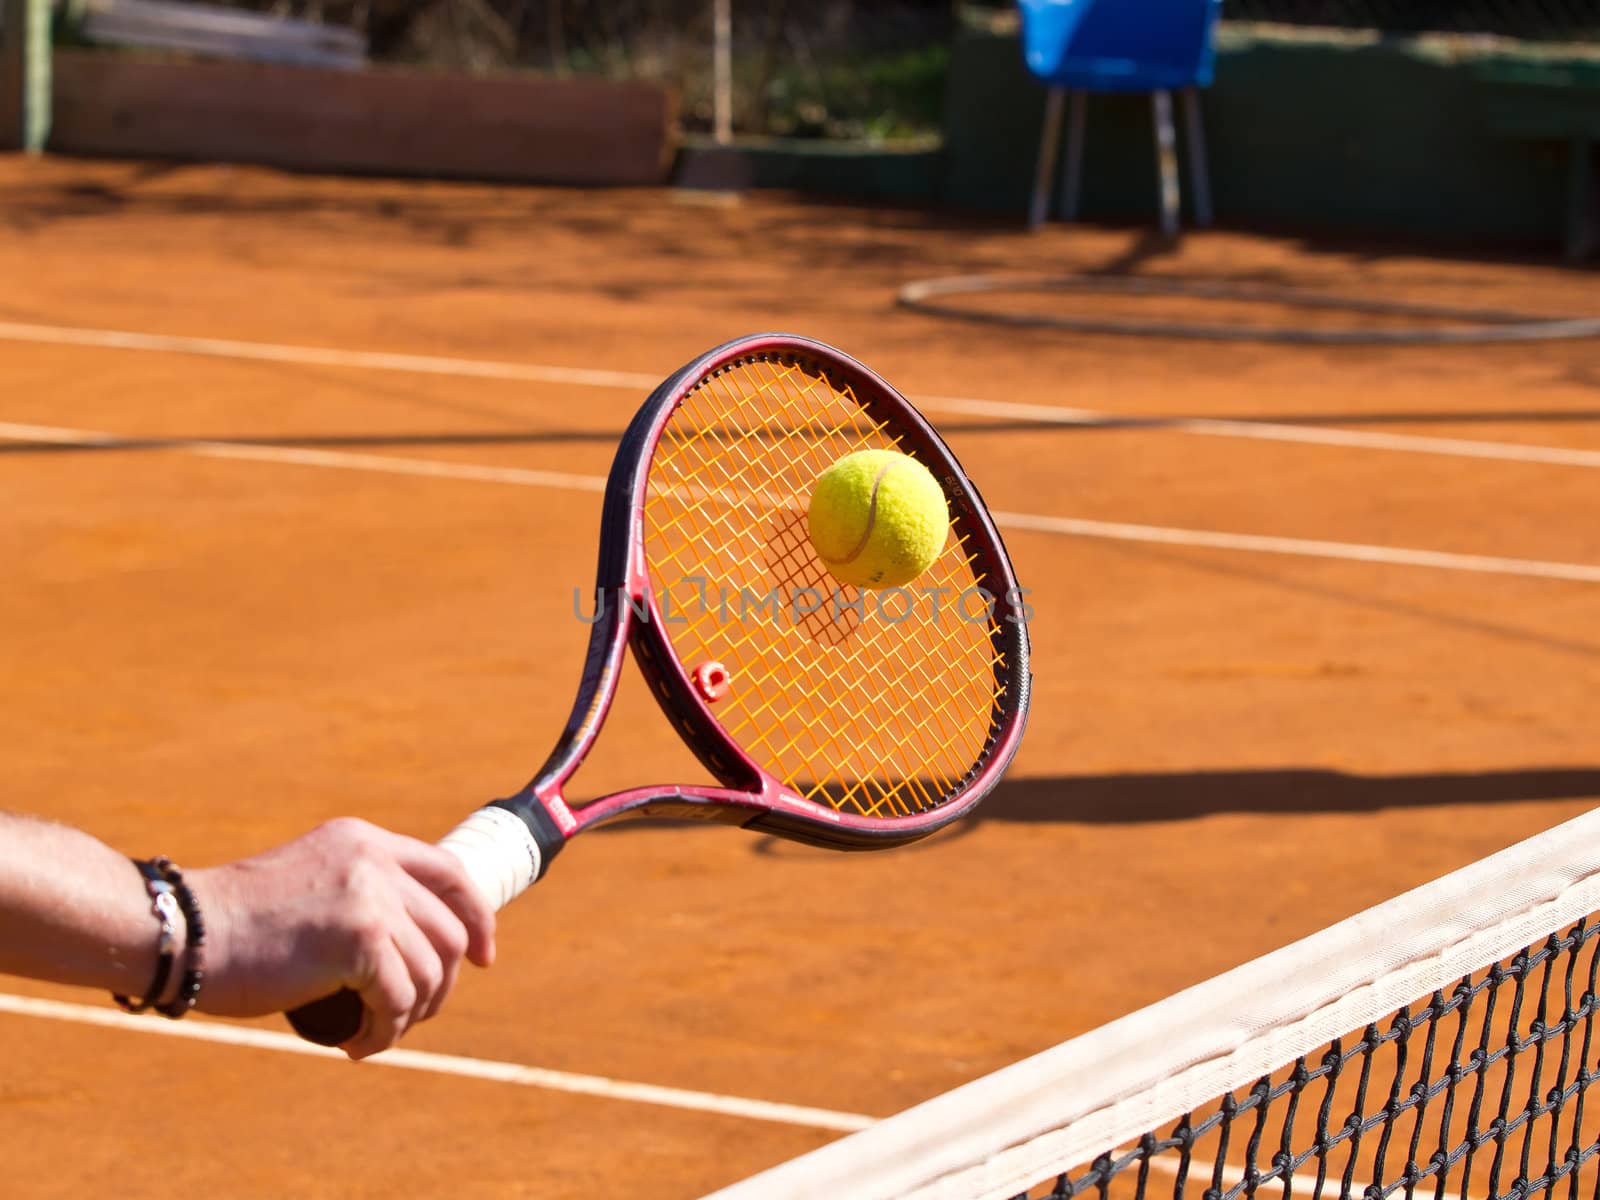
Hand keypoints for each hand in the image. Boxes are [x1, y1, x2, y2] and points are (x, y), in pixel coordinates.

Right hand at [189, 818, 495, 1059]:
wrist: (183, 932)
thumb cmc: (235, 923)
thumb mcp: (312, 882)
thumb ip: (359, 892)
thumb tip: (414, 943)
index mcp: (365, 840)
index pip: (450, 872)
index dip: (477, 916)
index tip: (483, 955)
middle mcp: (375, 861)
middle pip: (448, 931)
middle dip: (441, 983)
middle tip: (408, 1014)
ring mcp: (371, 898)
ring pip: (431, 971)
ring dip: (409, 1015)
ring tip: (373, 1031)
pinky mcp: (360, 941)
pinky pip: (400, 1001)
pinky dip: (384, 1033)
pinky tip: (356, 1044)